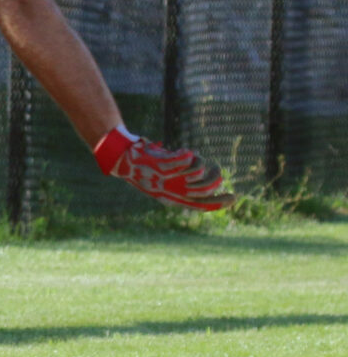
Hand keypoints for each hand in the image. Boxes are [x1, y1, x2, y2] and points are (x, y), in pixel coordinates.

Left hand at [93, 128, 231, 210]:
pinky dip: (187, 153)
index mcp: (173, 199)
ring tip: (191, 157)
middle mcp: (171, 191)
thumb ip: (184, 182)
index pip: (201, 206)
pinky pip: (186, 159)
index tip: (234, 196)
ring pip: (198, 173)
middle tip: (216, 170)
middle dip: (215, 179)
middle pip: (204, 190)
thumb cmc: (145, 168)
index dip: (219, 203)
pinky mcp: (163, 165)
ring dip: (199, 163)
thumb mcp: (164, 180)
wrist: (123, 159)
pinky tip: (182, 151)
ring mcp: (167, 179)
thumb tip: (206, 177)